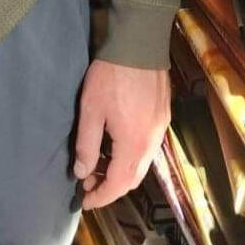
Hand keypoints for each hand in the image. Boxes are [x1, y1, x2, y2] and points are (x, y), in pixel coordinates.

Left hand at [72, 60, 169, 210]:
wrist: (139, 43)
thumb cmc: (111, 76)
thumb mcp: (91, 110)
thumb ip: (86, 144)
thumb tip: (82, 172)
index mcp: (134, 145)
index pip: (118, 184)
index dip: (100, 196)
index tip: (84, 201)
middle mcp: (152, 143)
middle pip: (133, 178)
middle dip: (110, 186)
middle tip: (88, 183)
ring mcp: (160, 129)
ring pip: (142, 163)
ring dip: (121, 170)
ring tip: (97, 164)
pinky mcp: (163, 116)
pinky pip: (148, 147)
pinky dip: (131, 155)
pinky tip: (115, 145)